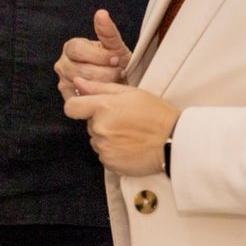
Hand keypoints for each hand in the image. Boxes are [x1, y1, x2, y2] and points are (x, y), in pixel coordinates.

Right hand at [56, 9, 131, 98]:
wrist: (119, 82)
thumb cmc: (115, 61)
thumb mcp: (114, 45)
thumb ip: (108, 31)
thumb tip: (101, 13)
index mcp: (71, 47)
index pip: (78, 49)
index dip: (99, 55)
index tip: (116, 59)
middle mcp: (62, 64)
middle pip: (80, 70)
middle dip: (105, 73)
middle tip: (120, 73)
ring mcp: (63, 82)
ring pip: (81, 86)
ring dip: (103, 85)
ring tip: (115, 82)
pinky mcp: (68, 99)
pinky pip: (81, 100)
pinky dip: (97, 97)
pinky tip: (107, 92)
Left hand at [62, 77, 177, 176]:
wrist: (173, 142)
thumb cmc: (156, 114)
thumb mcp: (131, 93)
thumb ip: (100, 87)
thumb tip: (77, 81)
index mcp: (103, 107)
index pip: (72, 107)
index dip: (78, 106)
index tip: (88, 108)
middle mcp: (100, 129)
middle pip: (89, 124)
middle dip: (101, 121)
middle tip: (125, 120)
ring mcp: (104, 148)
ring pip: (97, 140)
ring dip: (107, 137)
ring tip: (130, 135)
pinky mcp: (110, 164)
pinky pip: (104, 155)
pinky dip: (113, 152)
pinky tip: (130, 147)